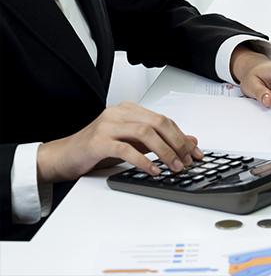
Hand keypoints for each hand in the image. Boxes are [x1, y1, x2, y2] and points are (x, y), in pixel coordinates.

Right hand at [36, 102, 203, 183]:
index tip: (195, 153)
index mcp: (129, 110)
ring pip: (145, 133)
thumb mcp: (134, 144)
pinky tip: (153, 170)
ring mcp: (107, 126)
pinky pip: (126, 149)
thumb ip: (160, 141)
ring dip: (164, 152)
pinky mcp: (98, 142)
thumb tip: (190, 142)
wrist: (65, 156)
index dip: (182, 137)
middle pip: (158, 123)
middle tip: (187, 160)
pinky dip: (143, 161)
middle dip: (177, 143)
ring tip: (174, 167)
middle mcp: (119, 114)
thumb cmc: (99, 148)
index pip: (164, 120)